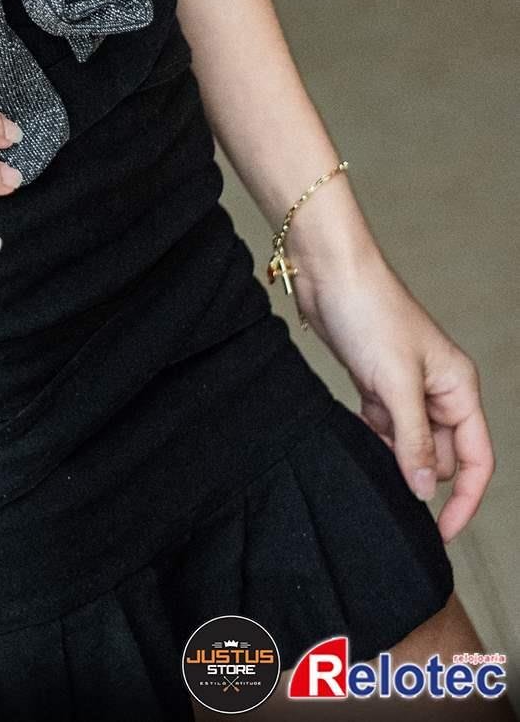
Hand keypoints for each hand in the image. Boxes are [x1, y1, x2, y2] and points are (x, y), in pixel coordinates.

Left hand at [290, 238, 493, 541]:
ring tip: (366, 433)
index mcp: (459, 388)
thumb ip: (414, 442)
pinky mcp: (377, 384)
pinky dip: (371, 434)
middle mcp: (439, 391)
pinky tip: (354, 424)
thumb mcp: (396, 384)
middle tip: (385, 465)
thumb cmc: (370, 312)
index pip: (477, 460)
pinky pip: (383, 428)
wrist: (328, 272)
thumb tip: (427, 492)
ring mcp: (407, 389)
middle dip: (415, 469)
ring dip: (390, 451)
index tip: (441, 533)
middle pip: (441, 457)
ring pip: (409, 445)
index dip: (466, 501)